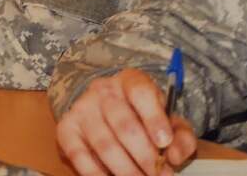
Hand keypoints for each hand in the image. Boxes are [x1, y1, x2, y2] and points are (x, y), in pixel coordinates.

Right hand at [55, 68, 197, 175]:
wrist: (105, 107)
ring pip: (105, 144)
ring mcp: (83, 109)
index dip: (155, 119)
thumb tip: (176, 154)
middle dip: (144, 155)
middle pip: (124, 125)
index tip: (165, 143)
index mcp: (132, 80)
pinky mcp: (66, 129)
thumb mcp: (168, 118)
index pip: (142, 94)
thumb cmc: (144, 114)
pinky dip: (98, 174)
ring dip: (125, 169)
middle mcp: (104, 90)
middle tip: (157, 174)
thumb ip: (180, 135)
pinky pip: (80, 157)